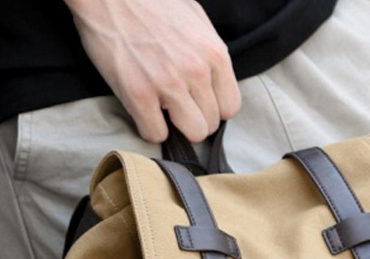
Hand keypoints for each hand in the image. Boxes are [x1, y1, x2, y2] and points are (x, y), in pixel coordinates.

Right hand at [64, 0, 241, 142]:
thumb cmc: (150, 3)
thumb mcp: (194, 20)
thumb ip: (208, 53)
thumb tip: (213, 83)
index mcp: (213, 52)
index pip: (230, 106)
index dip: (213, 108)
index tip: (198, 102)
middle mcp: (196, 70)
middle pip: (211, 124)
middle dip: (194, 118)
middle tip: (176, 105)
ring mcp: (168, 84)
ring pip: (192, 133)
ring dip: (176, 127)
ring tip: (161, 109)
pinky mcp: (139, 95)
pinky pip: (156, 134)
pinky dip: (149, 128)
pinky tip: (143, 110)